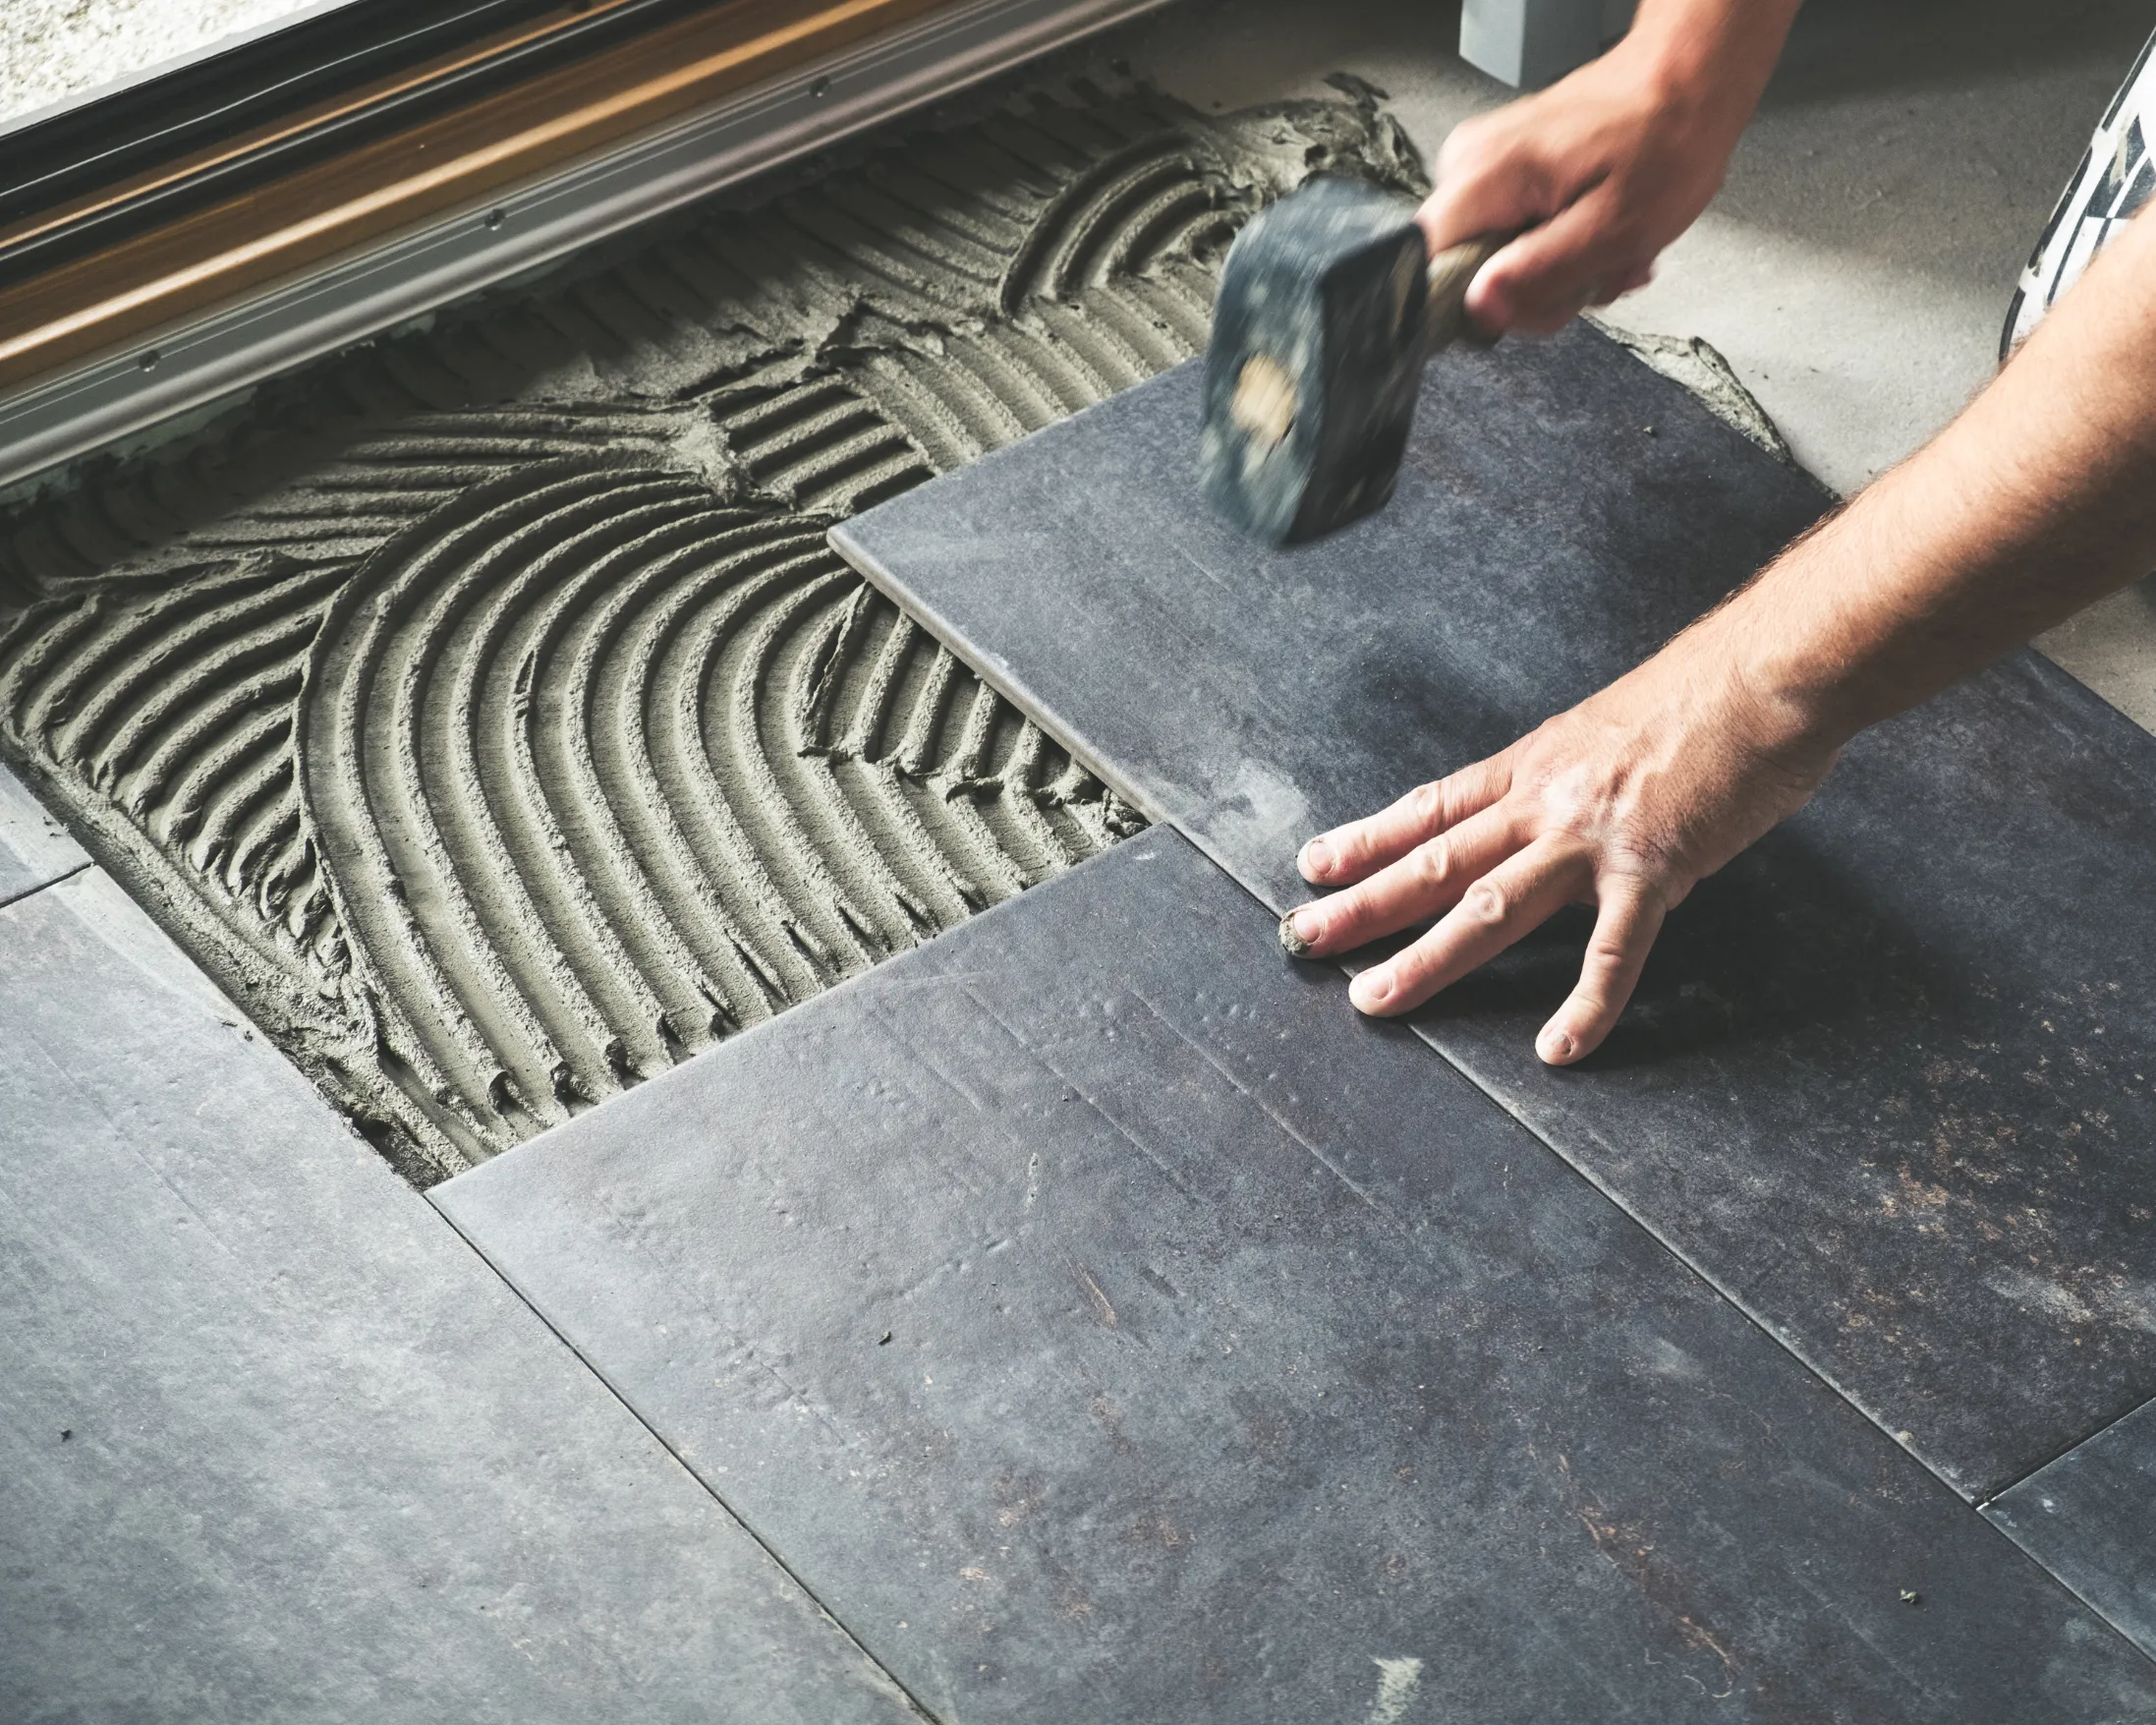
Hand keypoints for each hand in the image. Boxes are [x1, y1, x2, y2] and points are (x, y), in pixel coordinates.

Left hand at [1281, 628, 1838, 1063]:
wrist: (1771, 671)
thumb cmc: (1705, 695)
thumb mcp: (1608, 729)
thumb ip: (1572, 778)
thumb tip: (1552, 811)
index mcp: (1534, 765)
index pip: (1431, 808)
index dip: (1368, 839)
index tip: (1314, 866)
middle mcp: (1546, 800)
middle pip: (1434, 860)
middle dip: (1361, 903)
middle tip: (1300, 938)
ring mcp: (1593, 837)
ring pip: (1487, 907)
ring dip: (1425, 958)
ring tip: (1373, 999)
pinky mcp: (1654, 868)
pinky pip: (1612, 952)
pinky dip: (1585, 1005)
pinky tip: (1558, 1049)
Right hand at [1421, 2, 1797, 333]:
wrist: (1688, 81)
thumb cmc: (1665, 139)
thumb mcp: (1614, 227)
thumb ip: (1541, 273)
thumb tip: (1480, 308)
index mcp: (1485, 177)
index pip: (1430, 269)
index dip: (1479, 305)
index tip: (1535, 303)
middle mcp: (1469, 166)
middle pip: (1466, 271)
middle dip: (1535, 290)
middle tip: (1593, 275)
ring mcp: (1483, 166)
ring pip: (1494, 260)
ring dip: (1555, 273)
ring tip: (1607, 252)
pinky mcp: (1503, 170)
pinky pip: (1511, 235)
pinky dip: (1558, 247)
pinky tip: (1597, 235)